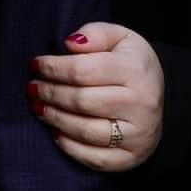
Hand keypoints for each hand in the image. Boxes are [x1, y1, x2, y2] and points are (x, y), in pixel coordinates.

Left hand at [29, 22, 163, 172]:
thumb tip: (70, 44)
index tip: (35, 65)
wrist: (157, 96)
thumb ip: (95, 33)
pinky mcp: (132, 157)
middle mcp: (141, 104)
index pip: (83, 71)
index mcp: (136, 70)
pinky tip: (55, 131)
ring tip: (38, 107)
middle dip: (50, 94)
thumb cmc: (129, 63)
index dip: (53, 69)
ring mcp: (138, 134)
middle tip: (32, 88)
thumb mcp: (120, 37)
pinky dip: (69, 146)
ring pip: (85, 130)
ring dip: (55, 119)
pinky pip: (94, 158)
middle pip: (81, 101)